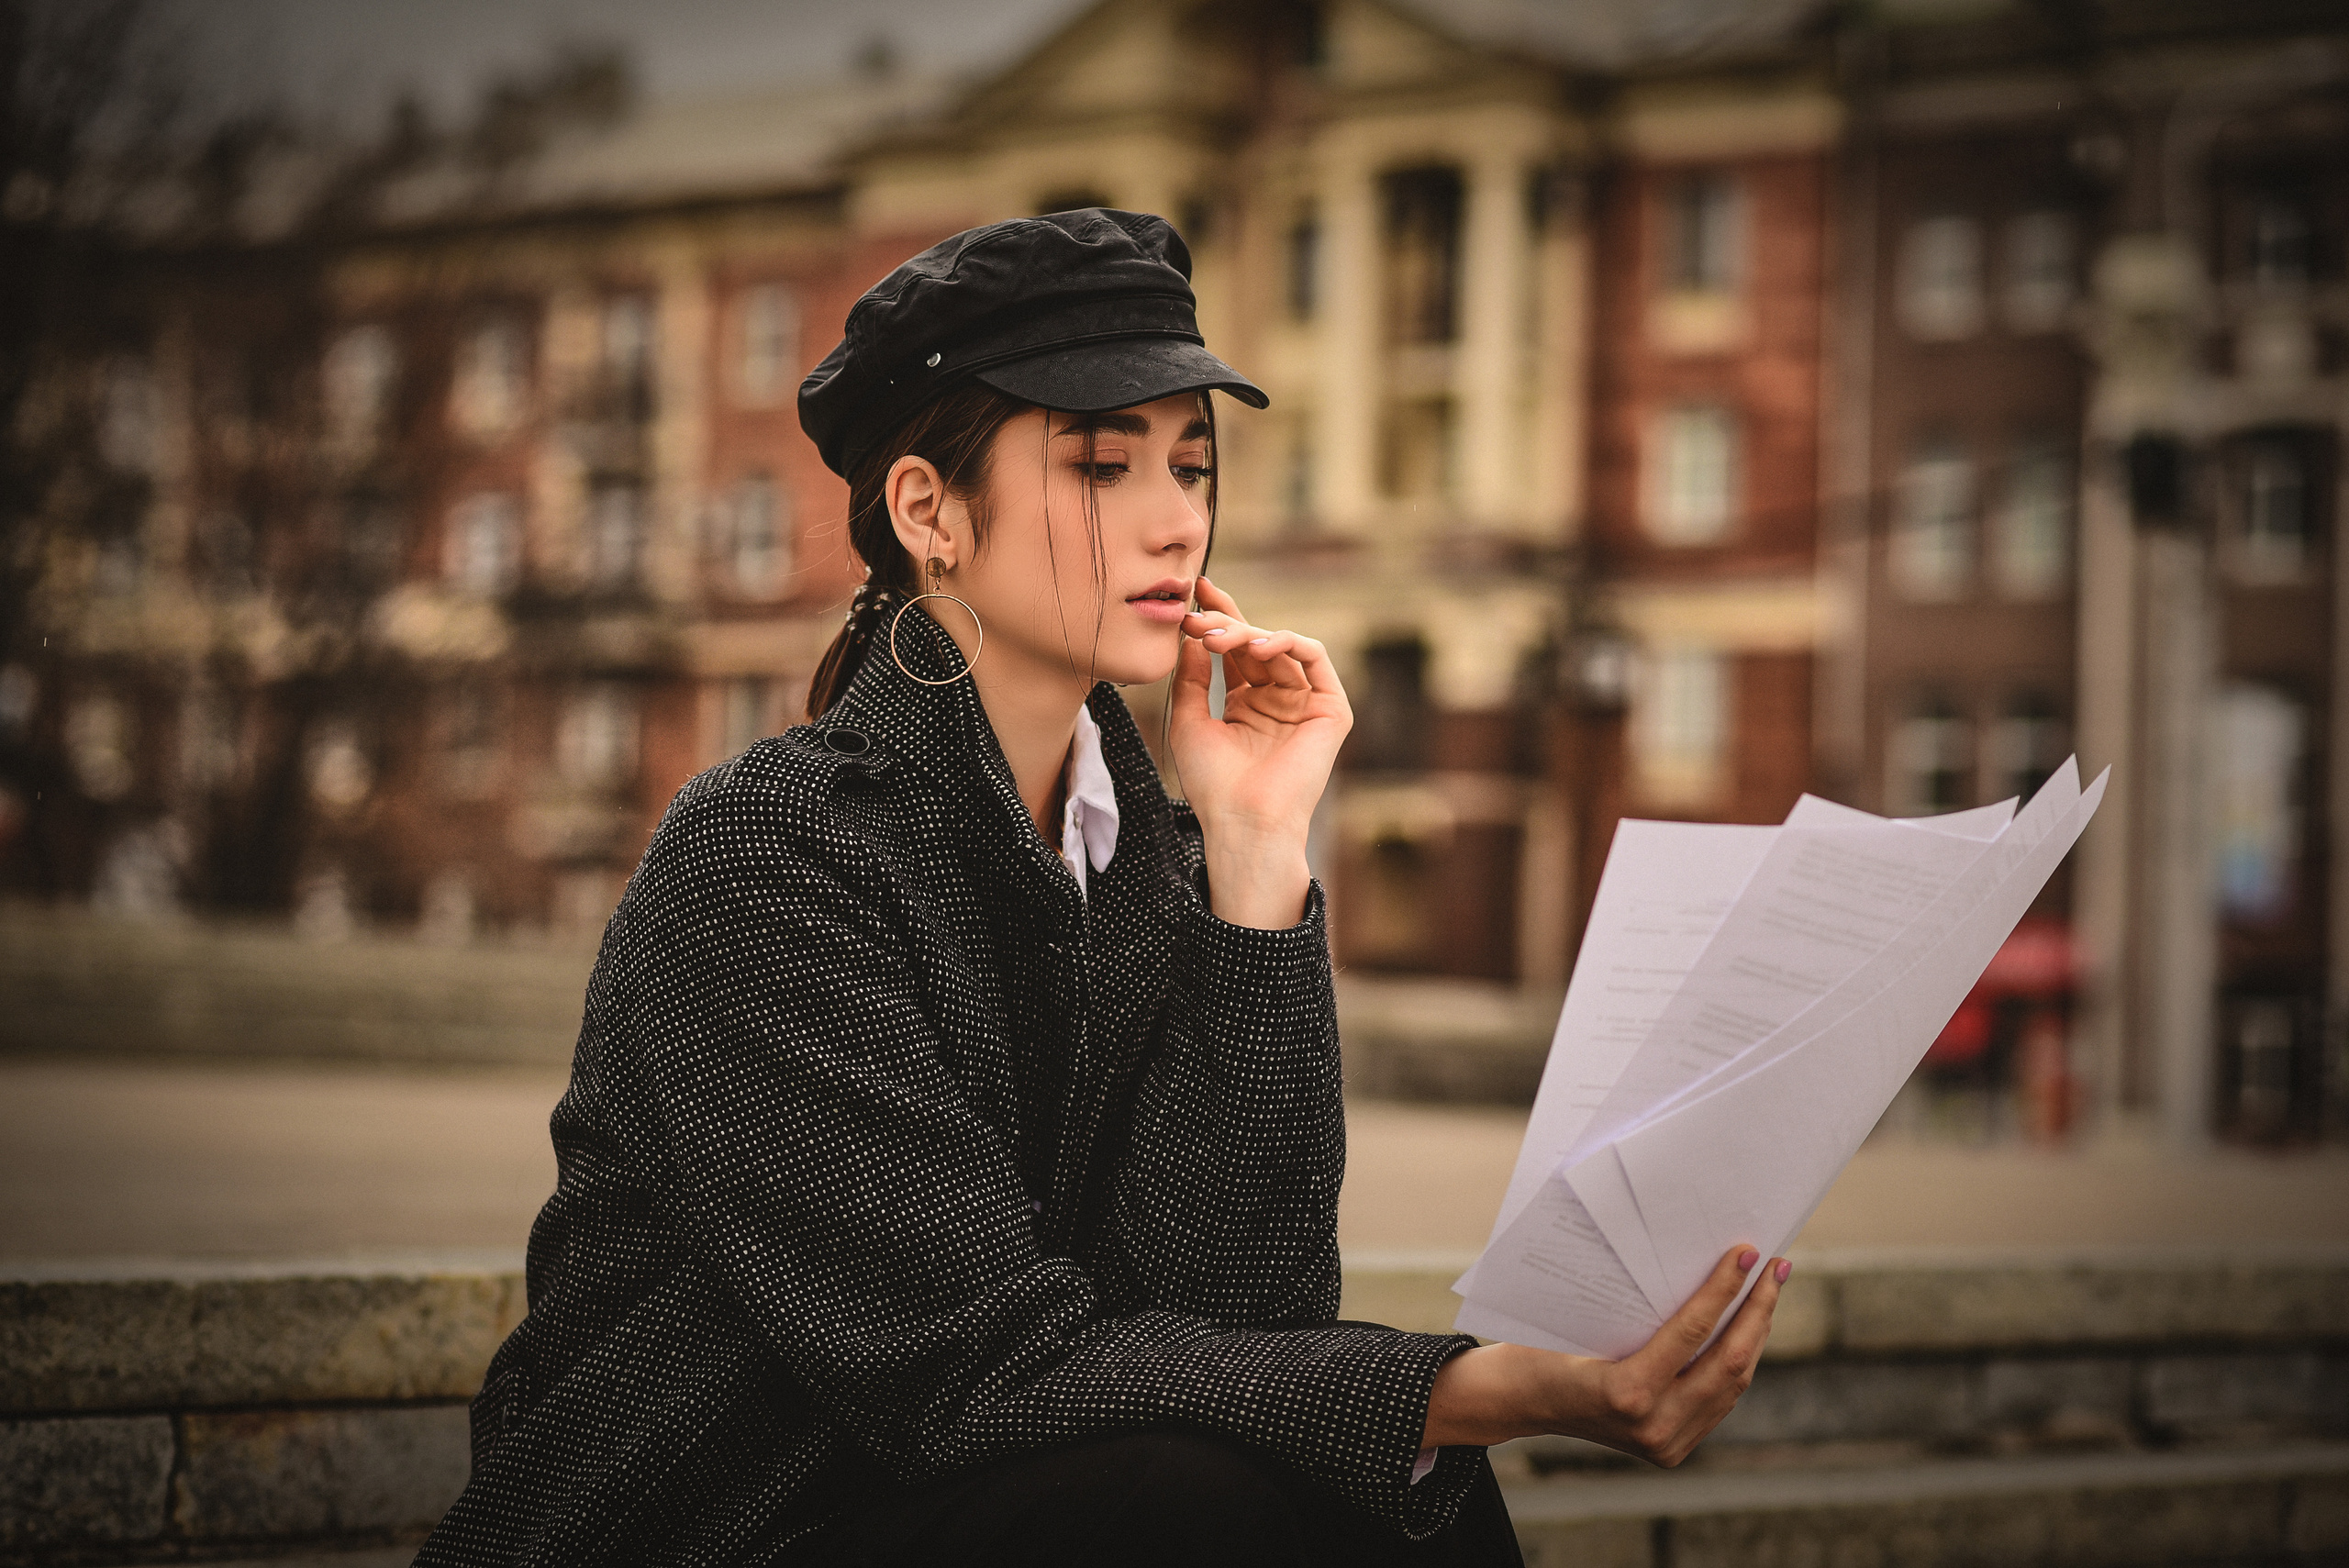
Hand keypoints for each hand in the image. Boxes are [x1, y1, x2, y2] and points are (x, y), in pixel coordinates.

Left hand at [1167, 576, 1352, 927]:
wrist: (1243, 821)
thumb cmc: (1213, 783)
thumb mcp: (1188, 719)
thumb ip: (1192, 676)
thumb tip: (1194, 633)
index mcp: (1247, 704)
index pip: (1236, 650)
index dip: (1219, 618)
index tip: (1194, 595)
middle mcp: (1278, 700)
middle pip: (1258, 642)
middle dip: (1228, 622)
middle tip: (1198, 617)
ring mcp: (1304, 704)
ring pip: (1283, 647)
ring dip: (1250, 634)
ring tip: (1218, 638)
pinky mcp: (1330, 710)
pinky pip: (1315, 658)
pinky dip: (1289, 642)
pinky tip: (1260, 644)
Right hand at [1421, 1245, 1788, 1464]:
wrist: (1520, 1399)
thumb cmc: (1543, 1344)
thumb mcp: (1584, 1318)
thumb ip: (1641, 1307)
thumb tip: (1696, 1259)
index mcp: (1626, 1391)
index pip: (1692, 1333)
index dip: (1725, 1289)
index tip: (1747, 1253)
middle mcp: (1653, 1426)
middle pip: (1729, 1362)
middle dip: (1759, 1309)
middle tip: (1777, 1266)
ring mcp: (1666, 1444)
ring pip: (1733, 1383)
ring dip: (1755, 1333)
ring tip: (1769, 1290)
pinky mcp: (1673, 1449)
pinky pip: (1719, 1400)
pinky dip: (1737, 1361)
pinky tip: (1746, 1327)